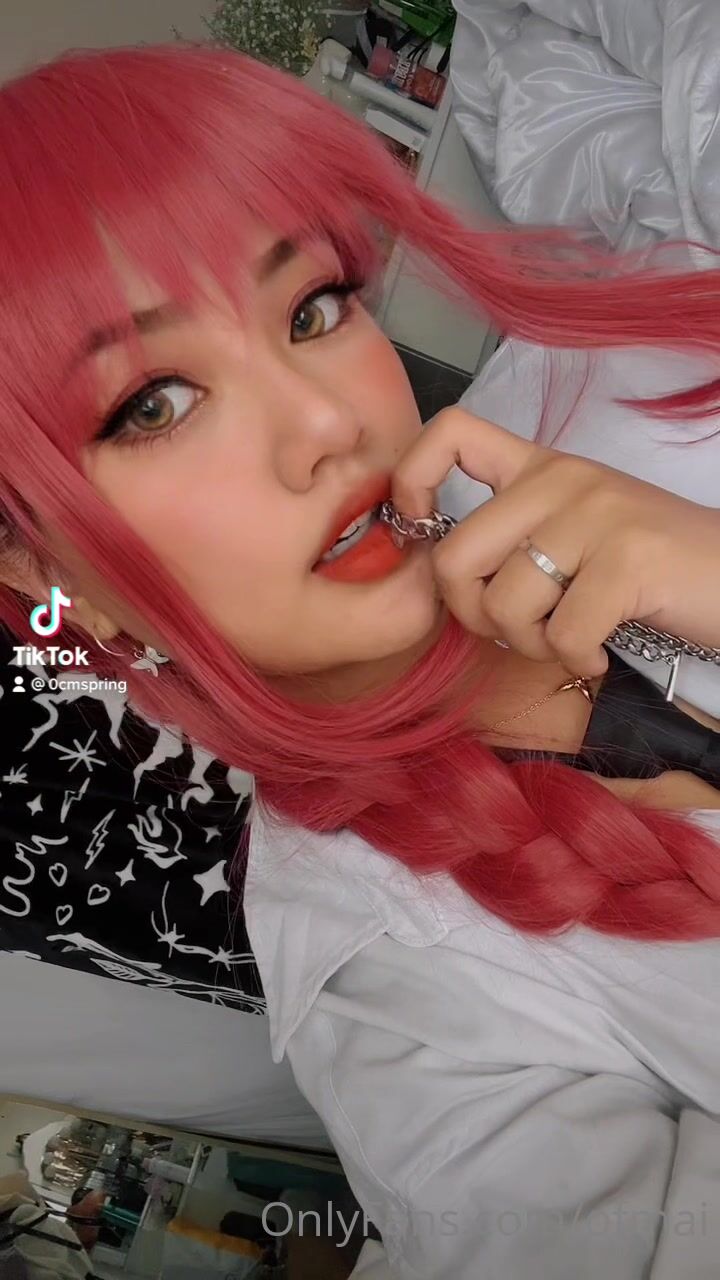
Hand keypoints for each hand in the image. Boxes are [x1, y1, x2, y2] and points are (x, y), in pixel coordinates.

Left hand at [391, 408, 719, 675]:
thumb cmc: (651, 570)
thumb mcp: (576, 533)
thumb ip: (512, 537)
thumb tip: (438, 573)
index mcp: (541, 467)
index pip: (450, 433)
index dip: (411, 483)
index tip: (419, 529)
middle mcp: (562, 480)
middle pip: (454, 555)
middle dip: (473, 615)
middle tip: (518, 628)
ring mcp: (596, 515)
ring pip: (503, 604)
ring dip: (530, 644)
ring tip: (571, 637)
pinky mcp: (628, 559)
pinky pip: (560, 634)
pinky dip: (576, 658)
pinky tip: (600, 649)